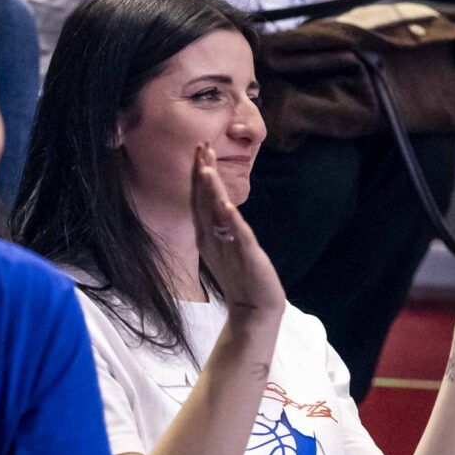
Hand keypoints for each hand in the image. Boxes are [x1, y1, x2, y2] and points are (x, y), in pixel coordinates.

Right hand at [190, 142, 284, 329]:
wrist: (254, 307)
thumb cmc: (241, 276)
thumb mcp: (225, 246)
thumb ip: (218, 226)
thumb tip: (215, 204)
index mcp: (209, 233)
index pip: (201, 198)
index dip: (199, 174)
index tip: (199, 149)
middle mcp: (214, 237)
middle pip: (204, 200)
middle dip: (203, 173)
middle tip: (201, 146)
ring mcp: (227, 246)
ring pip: (216, 214)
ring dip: (211, 192)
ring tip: (206, 171)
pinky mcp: (244, 256)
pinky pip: (237, 235)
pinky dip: (231, 220)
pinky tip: (226, 206)